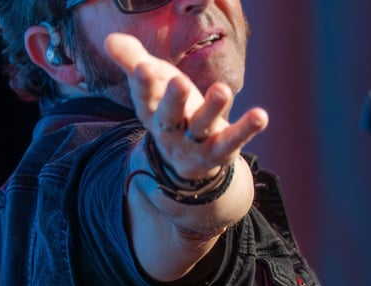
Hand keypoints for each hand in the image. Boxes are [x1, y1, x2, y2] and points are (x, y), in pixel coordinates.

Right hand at [103, 33, 267, 179]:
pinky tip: (261, 116)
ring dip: (212, 108)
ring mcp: (196, 142)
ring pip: (202, 126)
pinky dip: (246, 128)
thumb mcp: (151, 85)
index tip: (143, 68)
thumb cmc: (170, 110)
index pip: (145, 97)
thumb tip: (109, 39)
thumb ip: (132, 61)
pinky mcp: (220, 150)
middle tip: (178, 80)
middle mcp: (172, 129)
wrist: (188, 160)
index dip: (144, 84)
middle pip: (170, 116)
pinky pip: (233, 140)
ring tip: (222, 90)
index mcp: (152, 112)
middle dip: (174, 99)